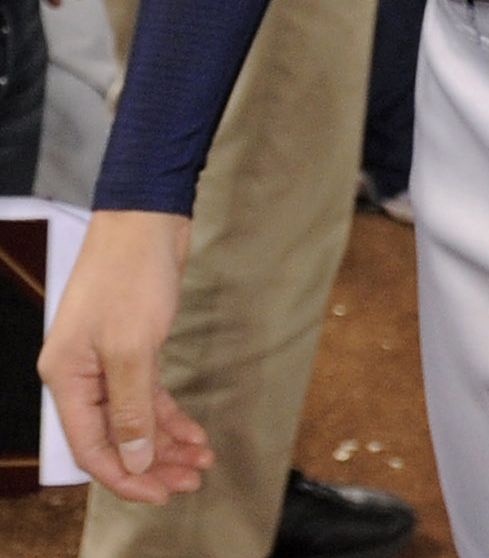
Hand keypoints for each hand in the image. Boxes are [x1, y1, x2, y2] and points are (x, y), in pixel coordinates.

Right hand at [41, 212, 207, 502]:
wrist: (147, 216)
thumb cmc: (131, 274)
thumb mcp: (132, 347)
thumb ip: (131, 408)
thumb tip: (135, 459)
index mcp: (67, 379)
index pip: (91, 448)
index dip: (126, 476)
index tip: (162, 494)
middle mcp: (82, 376)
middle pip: (115, 437)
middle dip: (153, 463)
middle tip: (191, 481)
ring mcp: (107, 361)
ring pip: (135, 418)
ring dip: (168, 441)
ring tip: (202, 461)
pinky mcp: (134, 345)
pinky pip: (148, 394)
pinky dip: (171, 414)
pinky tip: (195, 432)